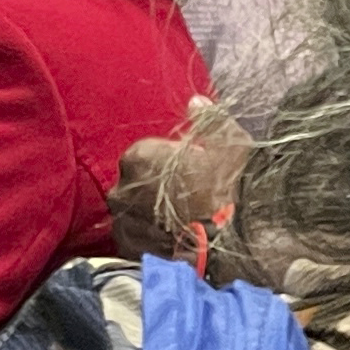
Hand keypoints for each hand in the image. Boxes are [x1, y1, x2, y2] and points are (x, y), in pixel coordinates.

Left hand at [110, 117, 250, 262]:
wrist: (225, 244)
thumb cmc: (225, 189)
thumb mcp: (228, 144)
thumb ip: (210, 120)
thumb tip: (196, 102)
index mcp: (137, 158)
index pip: (144, 154)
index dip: (167, 162)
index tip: (187, 171)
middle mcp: (121, 188)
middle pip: (135, 182)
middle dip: (154, 186)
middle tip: (184, 196)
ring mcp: (122, 221)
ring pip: (133, 209)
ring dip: (149, 211)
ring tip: (178, 221)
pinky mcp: (128, 247)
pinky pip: (135, 235)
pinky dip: (148, 235)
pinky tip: (169, 238)